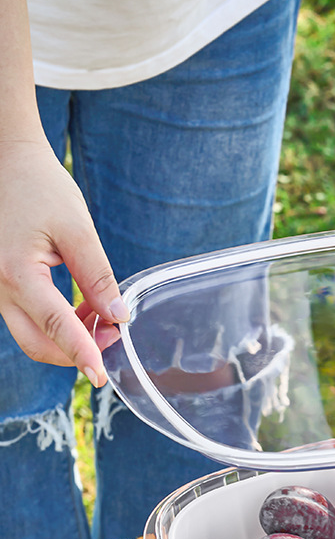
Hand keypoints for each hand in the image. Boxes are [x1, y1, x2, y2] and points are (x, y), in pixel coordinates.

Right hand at [0, 137, 126, 384]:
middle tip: (114, 337)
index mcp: (16, 273)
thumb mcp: (77, 229)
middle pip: (38, 344)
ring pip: (33, 335)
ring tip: (101, 316)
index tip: (102, 377)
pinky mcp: (1, 287)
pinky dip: (57, 324)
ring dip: (69, 337)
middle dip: (77, 351)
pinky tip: (82, 307)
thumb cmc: (40, 187)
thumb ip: (98, 276)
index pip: (56, 326)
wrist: (5, 161)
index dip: (83, 354)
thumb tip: (118, 317)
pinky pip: (28, 319)